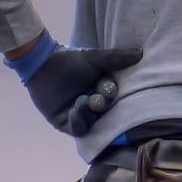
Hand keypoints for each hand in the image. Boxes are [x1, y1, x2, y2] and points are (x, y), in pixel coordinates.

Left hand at [23, 42, 142, 136]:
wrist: (41, 63)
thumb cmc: (69, 60)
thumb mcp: (94, 58)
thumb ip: (116, 57)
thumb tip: (140, 52)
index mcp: (101, 89)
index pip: (111, 94)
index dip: (110, 92)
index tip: (108, 88)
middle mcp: (92, 103)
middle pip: (103, 109)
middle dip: (101, 104)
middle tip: (97, 99)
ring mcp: (79, 114)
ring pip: (92, 121)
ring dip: (89, 112)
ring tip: (84, 101)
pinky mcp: (65, 122)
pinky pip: (77, 129)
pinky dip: (78, 120)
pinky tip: (75, 108)